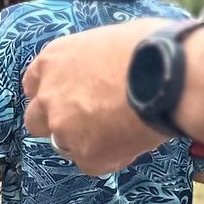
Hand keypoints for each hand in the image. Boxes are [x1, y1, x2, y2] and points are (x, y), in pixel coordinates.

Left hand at [21, 20, 161, 173]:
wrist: (169, 75)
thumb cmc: (148, 47)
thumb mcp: (108, 40)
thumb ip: (91, 62)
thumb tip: (103, 70)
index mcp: (52, 61)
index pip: (33, 85)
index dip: (51, 93)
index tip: (67, 98)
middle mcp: (49, 96)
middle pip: (37, 121)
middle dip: (58, 122)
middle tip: (88, 121)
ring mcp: (65, 129)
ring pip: (66, 144)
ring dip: (86, 141)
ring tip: (121, 129)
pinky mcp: (87, 155)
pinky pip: (94, 162)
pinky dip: (111, 156)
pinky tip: (134, 139)